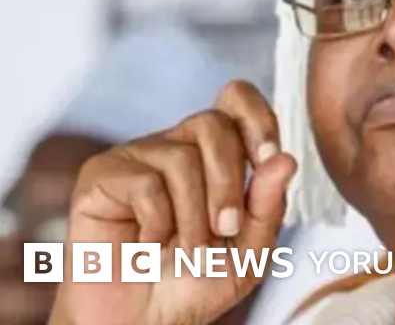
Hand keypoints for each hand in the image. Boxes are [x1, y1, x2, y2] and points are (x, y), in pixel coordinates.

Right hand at [48, 81, 297, 324]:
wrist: (143, 322)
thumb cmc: (195, 282)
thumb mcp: (249, 249)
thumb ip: (269, 205)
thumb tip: (286, 159)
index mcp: (216, 153)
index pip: (237, 100)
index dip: (257, 116)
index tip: (269, 158)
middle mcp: (177, 145)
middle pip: (213, 124)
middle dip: (229, 182)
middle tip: (226, 229)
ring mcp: (137, 157)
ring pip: (182, 158)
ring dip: (193, 216)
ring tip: (185, 250)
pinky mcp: (100, 176)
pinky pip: (145, 184)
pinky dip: (157, 226)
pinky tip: (148, 247)